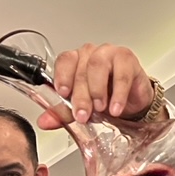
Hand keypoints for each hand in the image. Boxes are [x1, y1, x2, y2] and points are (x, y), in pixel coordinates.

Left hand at [36, 43, 155, 129]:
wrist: (130, 104)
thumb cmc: (103, 100)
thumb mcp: (80, 109)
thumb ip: (62, 113)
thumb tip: (45, 121)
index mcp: (75, 63)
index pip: (64, 61)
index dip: (62, 76)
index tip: (62, 92)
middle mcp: (90, 55)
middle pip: (80, 70)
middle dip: (80, 96)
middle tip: (82, 115)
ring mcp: (109, 54)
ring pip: (97, 65)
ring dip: (97, 90)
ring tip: (100, 109)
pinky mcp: (128, 60)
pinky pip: (122, 74)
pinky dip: (118, 94)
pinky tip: (115, 108)